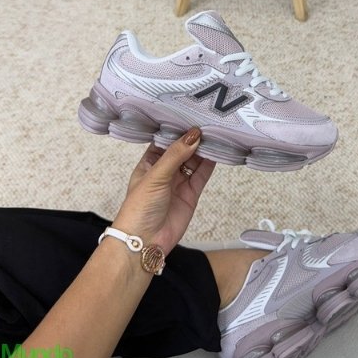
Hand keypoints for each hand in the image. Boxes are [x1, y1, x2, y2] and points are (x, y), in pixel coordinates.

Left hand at [112, 128, 215, 254]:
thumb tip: (193, 135)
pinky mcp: (191, 194)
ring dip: (203, 150)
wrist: (145, 241)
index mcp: (149, 163)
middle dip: (193, 139)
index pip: (164, 141)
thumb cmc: (139, 207)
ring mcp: (179, 182)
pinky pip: (202, 175)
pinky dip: (210, 164)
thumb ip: (175, 155)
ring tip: (215, 134)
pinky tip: (217, 151)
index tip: (190, 116)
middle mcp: (165, 171)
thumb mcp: (155, 175)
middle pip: (182, 150)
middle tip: (207, 123)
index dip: (176, 130)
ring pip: (194, 161)